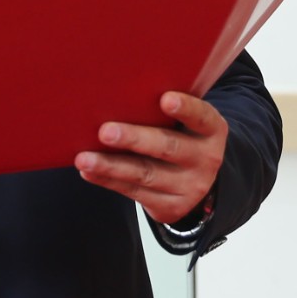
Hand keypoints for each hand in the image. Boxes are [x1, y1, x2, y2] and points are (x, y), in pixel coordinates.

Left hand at [76, 90, 226, 225]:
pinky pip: (135, 192)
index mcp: (212, 130)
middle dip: (134, 139)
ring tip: (85, 158)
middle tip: (106, 131)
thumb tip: (119, 90)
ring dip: (111, 166)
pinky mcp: (171, 207)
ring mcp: (189, 186)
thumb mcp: (187, 122)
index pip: (202, 117)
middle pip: (168, 147)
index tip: (165, 99)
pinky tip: (89, 171)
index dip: (185, 108)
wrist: (197, 181)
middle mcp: (205, 159)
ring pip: (146, 174)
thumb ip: (166, 108)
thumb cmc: (182, 136)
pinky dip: (108, 181)